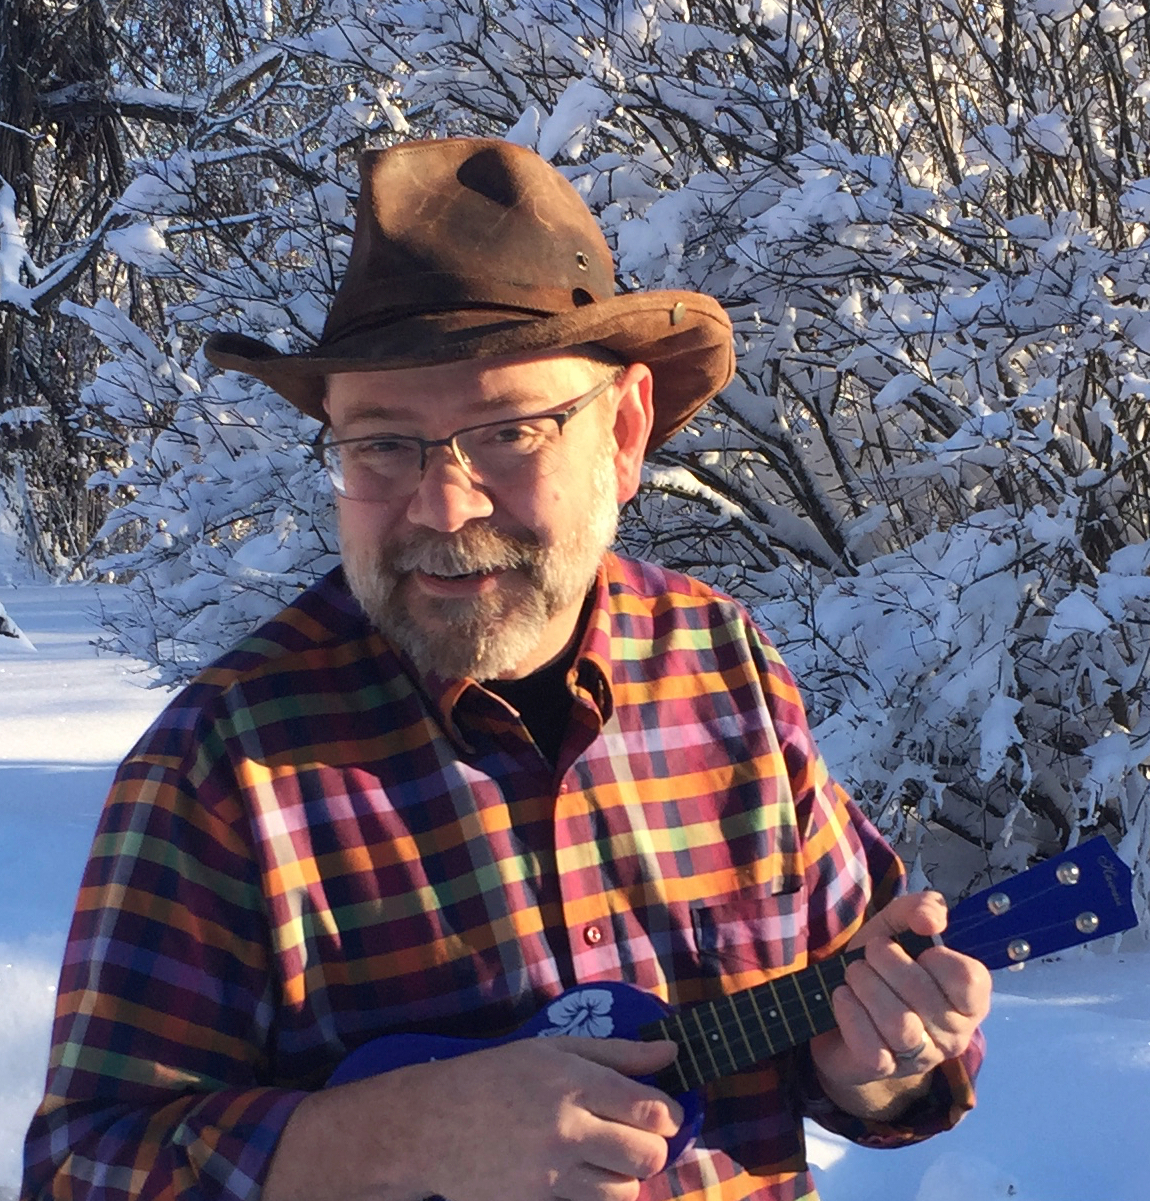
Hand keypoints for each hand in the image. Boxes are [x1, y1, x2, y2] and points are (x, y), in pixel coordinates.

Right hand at [280, 1036, 682, 1200]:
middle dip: (654, 1147)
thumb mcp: (551, 1048)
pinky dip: (600, 1194)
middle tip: (636, 1136)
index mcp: (574, 1082)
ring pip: (625, 1191)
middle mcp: (568, 1130)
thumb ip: (616, 1051)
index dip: (669, 1113)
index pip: (650, 1109)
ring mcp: (553, 1174)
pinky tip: (585, 1175)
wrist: (431, 1125)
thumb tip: (670, 1051)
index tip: (661, 1111)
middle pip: (647, 1155)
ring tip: (609, 1157)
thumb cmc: (494, 1075)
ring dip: (627, 1175)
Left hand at [809, 891, 990, 1115]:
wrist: (842, 1009)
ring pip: (898, 1023)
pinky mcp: (885, 1069)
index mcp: (969, 998)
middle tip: (870, 955)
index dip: (938, 956)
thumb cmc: (881, 965)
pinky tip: (843, 998)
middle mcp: (954, 1034)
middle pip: (922, 993)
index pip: (970, 978)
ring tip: (855, 975)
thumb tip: (932, 920)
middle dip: (884, 960)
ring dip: (865, 984)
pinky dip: (848, 1011)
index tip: (919, 951)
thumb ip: (920, 909)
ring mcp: (921, 1056)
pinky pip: (869, 1044)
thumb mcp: (898, 926)